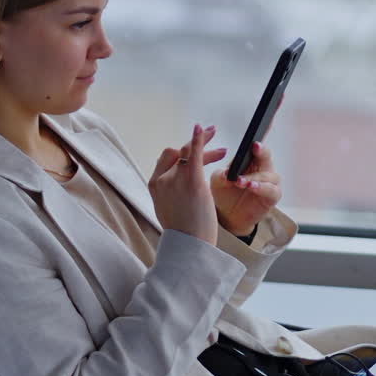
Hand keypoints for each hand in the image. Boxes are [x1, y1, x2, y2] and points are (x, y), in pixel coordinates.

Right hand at [148, 124, 226, 245]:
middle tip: (211, 143)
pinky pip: (193, 153)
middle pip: (174, 154)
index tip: (192, 154)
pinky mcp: (191, 180)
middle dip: (191, 146)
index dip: (179, 155)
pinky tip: (205, 129)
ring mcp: (175, 179)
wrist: (188, 246)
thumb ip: (170, 197)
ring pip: (187, 153)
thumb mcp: (169, 212)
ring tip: (221, 146)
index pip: (164, 161)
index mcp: (154, 187)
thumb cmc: (184, 234)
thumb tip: (179, 193)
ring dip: (204, 144)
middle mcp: (161, 180)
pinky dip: (199, 139)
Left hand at [210, 141, 281, 236]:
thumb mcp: (218, 180)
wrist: (227, 216)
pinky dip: (261, 188)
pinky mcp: (272, 196)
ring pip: (267, 175)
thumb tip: (228, 173)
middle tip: (254, 147)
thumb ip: (221, 174)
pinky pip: (271, 190)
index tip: (257, 127)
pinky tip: (250, 187)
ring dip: (254, 177)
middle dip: (261, 150)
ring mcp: (269, 182)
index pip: (256, 144)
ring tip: (240, 181)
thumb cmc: (224, 192)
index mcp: (250, 159)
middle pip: (266, 155)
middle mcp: (263, 168)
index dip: (260, 133)